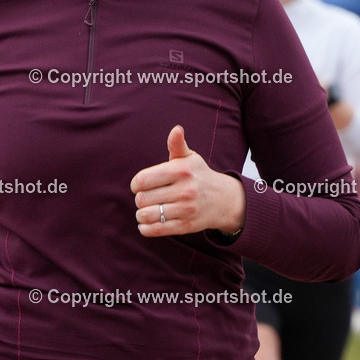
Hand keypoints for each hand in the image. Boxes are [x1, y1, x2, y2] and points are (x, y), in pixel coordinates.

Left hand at [130, 125, 244, 236]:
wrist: (224, 200)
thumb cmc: (199, 175)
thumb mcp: (189, 157)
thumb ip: (177, 144)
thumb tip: (176, 129)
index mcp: (180, 171)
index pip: (143, 180)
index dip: (136, 184)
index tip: (140, 185)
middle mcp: (184, 190)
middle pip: (142, 199)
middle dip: (139, 199)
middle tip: (145, 198)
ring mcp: (186, 209)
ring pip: (147, 215)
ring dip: (141, 214)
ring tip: (145, 210)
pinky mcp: (186, 226)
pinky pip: (156, 230)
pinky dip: (145, 228)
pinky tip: (145, 223)